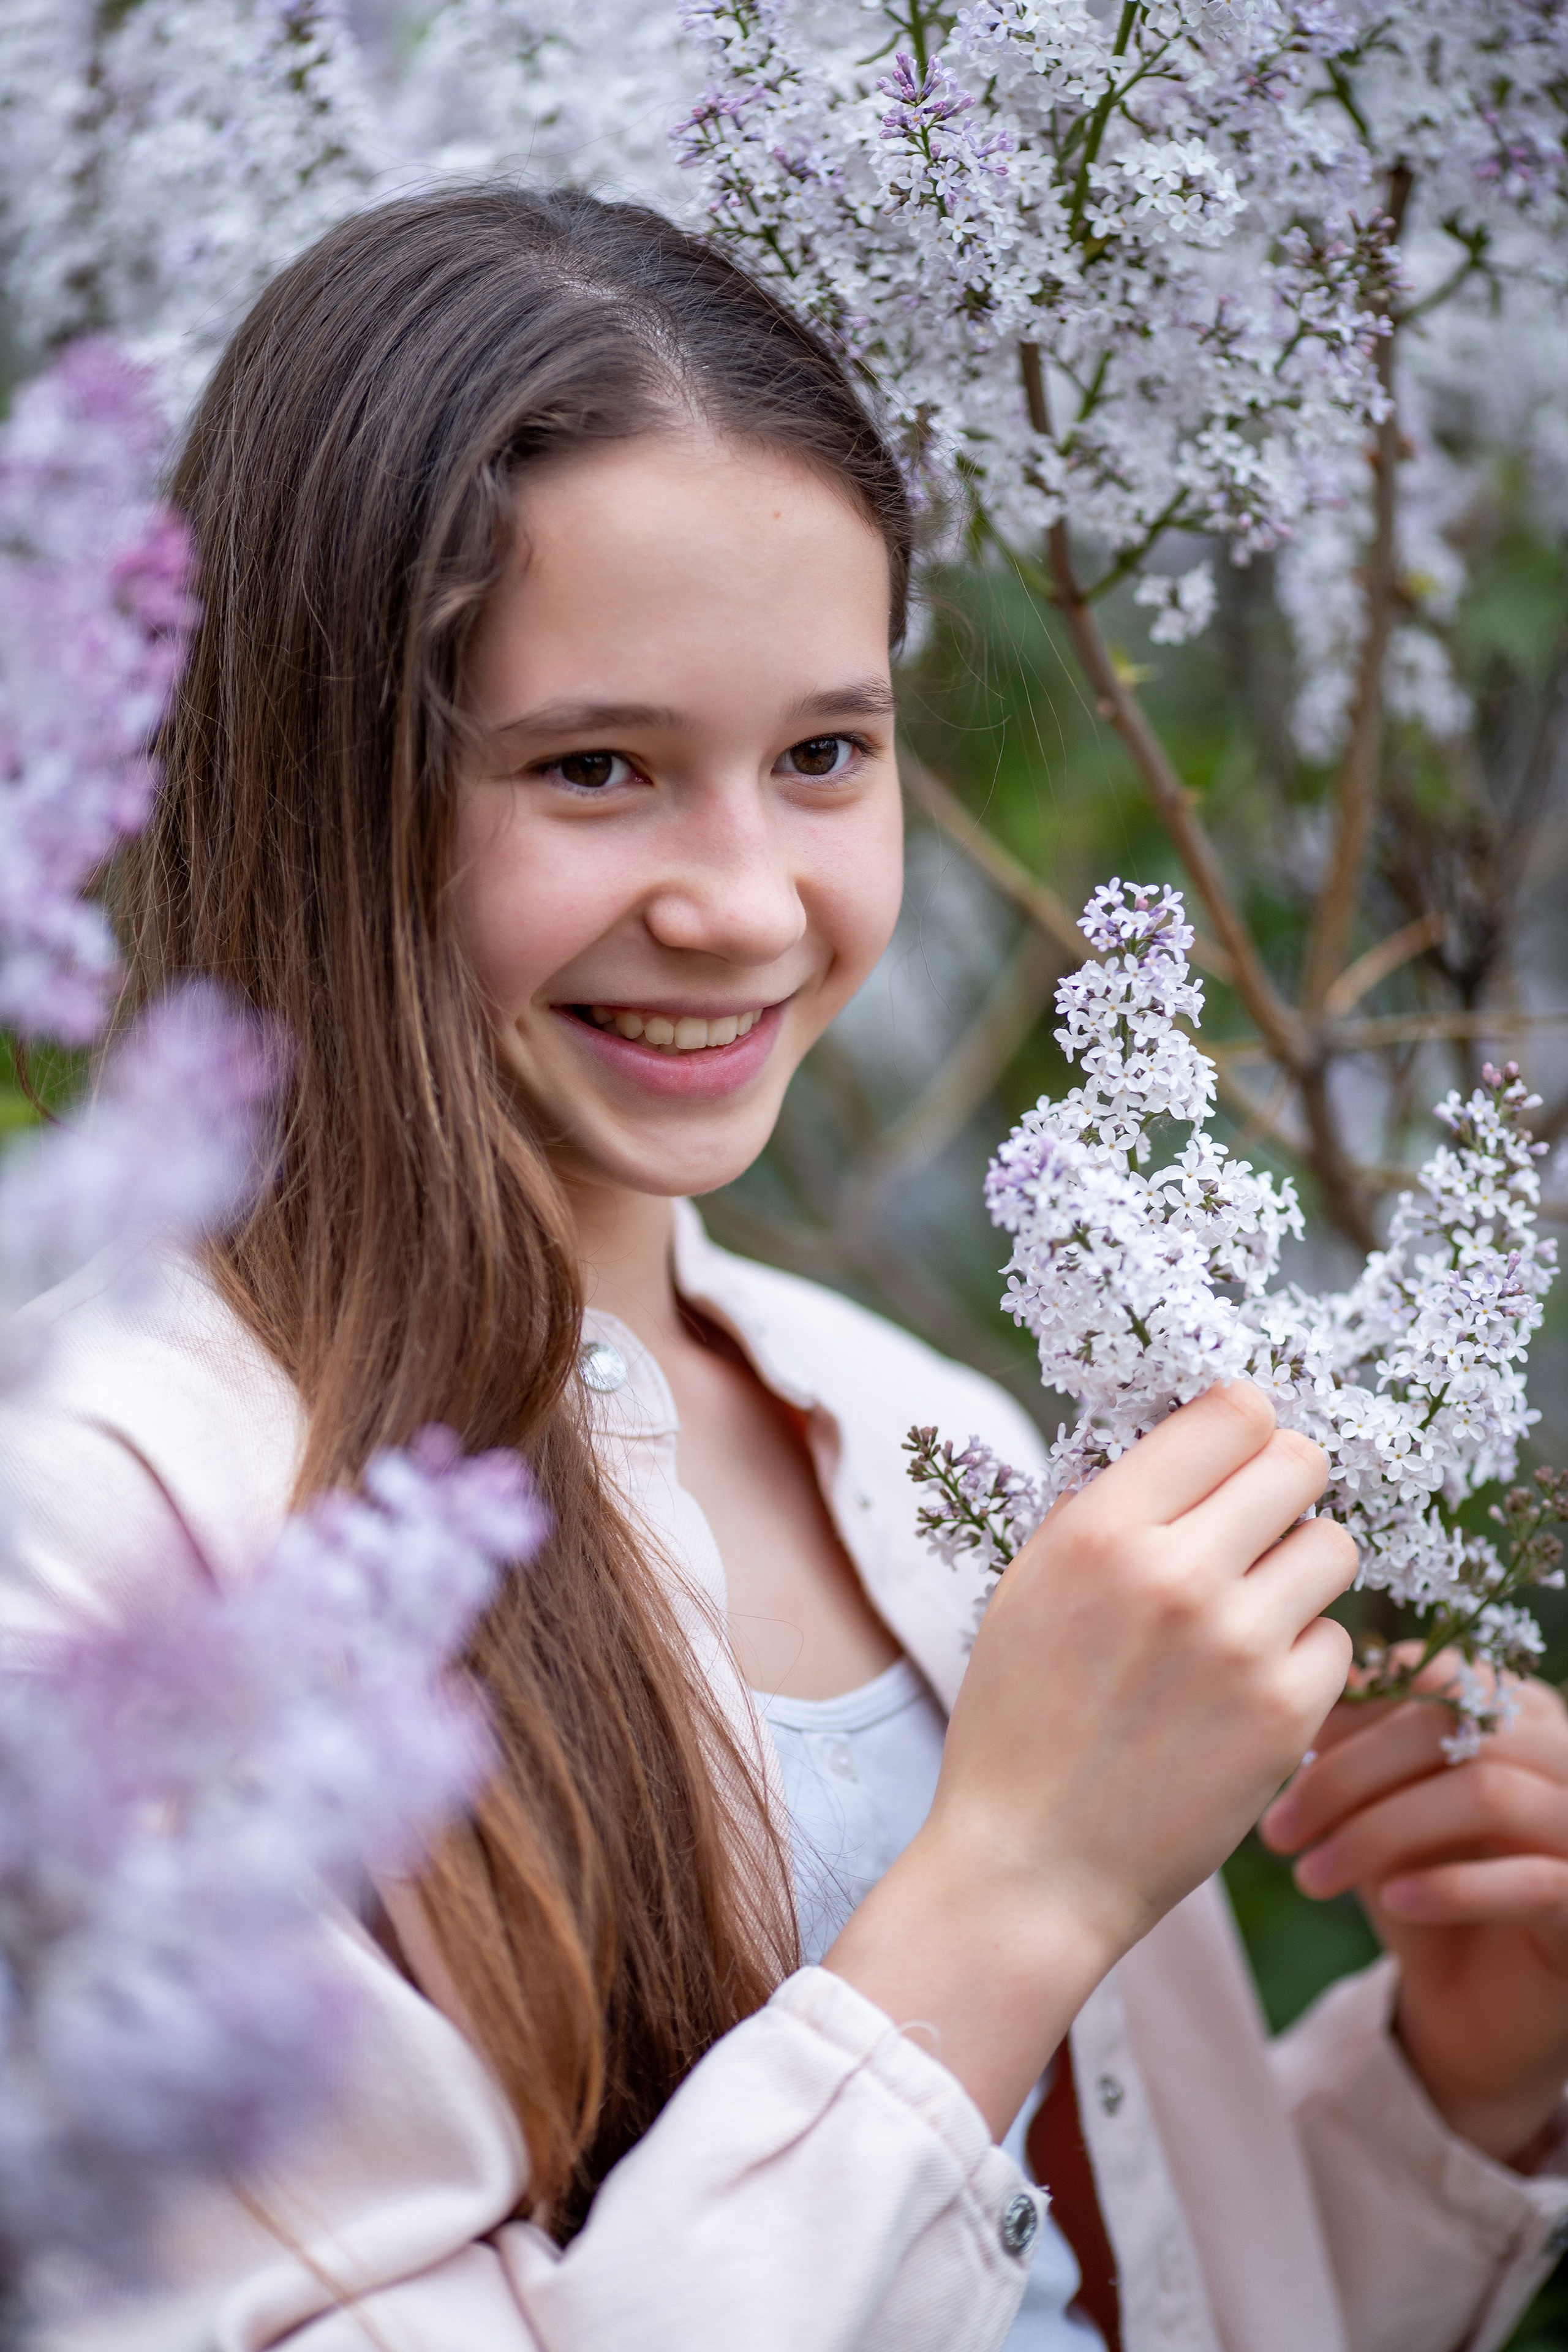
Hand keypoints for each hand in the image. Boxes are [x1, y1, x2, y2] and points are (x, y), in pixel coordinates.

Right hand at [827, 1380, 1355, 2133]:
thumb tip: (1190, 1447)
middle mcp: (1178, 1573)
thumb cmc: (1022, 1721)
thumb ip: (1110, 1509)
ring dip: (1299, 1568)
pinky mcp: (1288, 1716)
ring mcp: (1242, 1645)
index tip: (1230, 1458)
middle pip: (1299, 1461)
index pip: (1230, 1413)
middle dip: (1281, 1486)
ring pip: (1334, 1545)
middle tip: (1252, 1528)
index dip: (1240, 1428)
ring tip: (1249, 1609)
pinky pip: (1338, 1640)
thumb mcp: (1032, 1586)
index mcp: (1103, 1528)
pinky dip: (1302, 1656)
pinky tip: (1247, 1686)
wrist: (1031, 1866)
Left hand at [1261, 1658, 1567, 2164]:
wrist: (1474, 2010)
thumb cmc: (1420, 1886)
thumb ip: (1356, 1746)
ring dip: (1382, 1832)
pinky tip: (1392, 1901)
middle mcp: (1565, 1757)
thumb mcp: (1377, 1808)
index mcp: (1519, 1714)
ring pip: (1489, 1794)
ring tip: (1310, 1876)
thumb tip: (1310, 1696)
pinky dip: (1453, 1887)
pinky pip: (1533, 1882)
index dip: (1356, 1709)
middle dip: (1351, 1773)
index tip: (1283, 1752)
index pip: (1440, 1676)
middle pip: (1457, 1726)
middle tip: (1277, 1829)